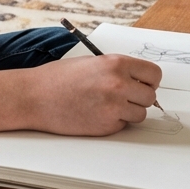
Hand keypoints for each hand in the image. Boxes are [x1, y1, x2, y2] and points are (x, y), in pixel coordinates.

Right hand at [32, 54, 161, 135]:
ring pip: (140, 114)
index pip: (154, 74)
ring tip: (105, 105)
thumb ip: (118, 70)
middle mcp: (118, 84)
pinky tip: (95, 113)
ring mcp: (113, 107)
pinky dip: (113, 122)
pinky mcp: (106, 126)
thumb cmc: (59, 78)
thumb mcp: (93, 62)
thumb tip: (140, 82)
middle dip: (138, 98)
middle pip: (150, 96)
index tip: (142, 84)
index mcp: (116, 64)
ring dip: (128, 112)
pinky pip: (123, 125)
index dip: (149, 81)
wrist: (35, 97)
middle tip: (122, 97)